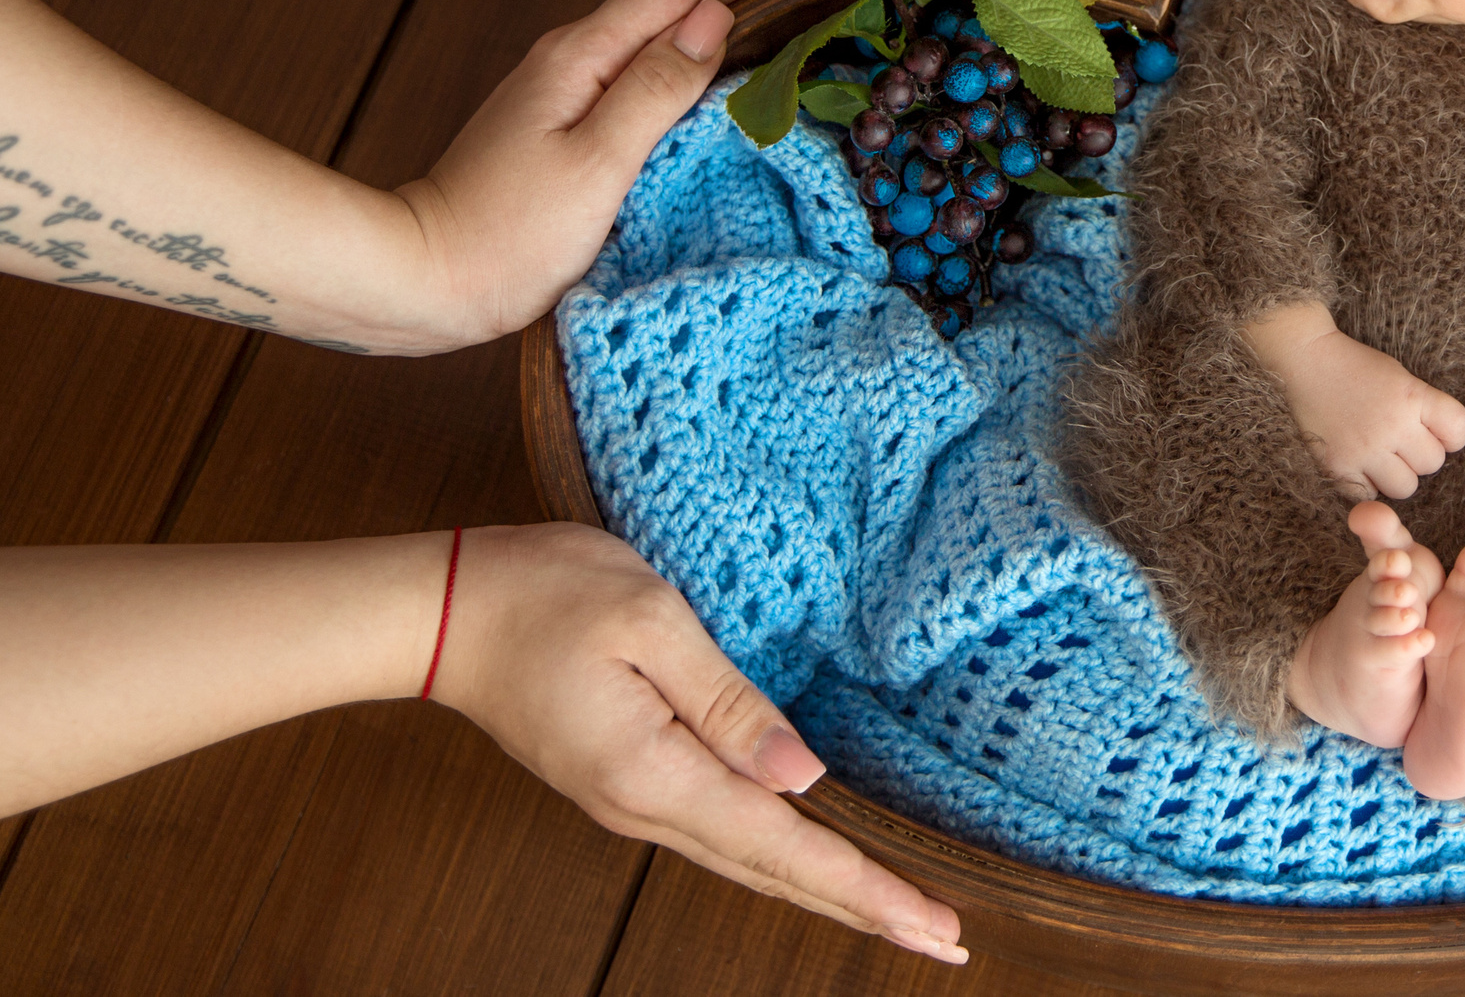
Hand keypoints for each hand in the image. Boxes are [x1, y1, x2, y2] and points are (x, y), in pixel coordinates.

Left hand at [394, 0, 819, 346]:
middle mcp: (573, 60)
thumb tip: (714, 16)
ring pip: (660, 40)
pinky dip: (695, 68)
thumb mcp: (596, 162)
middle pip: (672, 3)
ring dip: (725, 23)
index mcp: (582, 56)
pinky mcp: (567, 127)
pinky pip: (646, 79)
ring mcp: (566, 93)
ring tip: (791, 20)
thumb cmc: (506, 232)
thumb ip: (656, 87)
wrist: (423, 277)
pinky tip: (725, 86)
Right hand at [434, 523, 965, 962]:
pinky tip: (811, 860)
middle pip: (775, 874)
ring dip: (827, 891)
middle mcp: (645, 806)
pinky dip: (782, 860)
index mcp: (656, 773)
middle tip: (946, 944)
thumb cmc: (544, 595)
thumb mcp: (649, 620)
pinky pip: (722, 835)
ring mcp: (633, 800)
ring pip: (750, 862)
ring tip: (897, 913)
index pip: (784, 848)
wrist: (445, 609)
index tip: (934, 927)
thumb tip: (801, 775)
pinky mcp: (628, 779)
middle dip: (864, 910)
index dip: (866, 888)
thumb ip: (728, 700)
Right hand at [1244, 302, 1464, 498]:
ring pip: (1405, 488)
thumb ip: (1424, 408)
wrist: (1307, 362)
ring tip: (1379, 455)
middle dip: (1419, 455)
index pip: (1458, 431)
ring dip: (1395, 476)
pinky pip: (1368, 496)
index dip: (1450, 436)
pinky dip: (1366, 486)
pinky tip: (1358, 464)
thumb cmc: (1357, 368)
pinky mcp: (1338, 467)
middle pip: (1432, 464)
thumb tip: (1445, 447)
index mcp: (1412, 397)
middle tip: (1399, 441)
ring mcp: (1364, 449)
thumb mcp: (1401, 377)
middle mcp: (1392, 425)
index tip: (1435, 432)